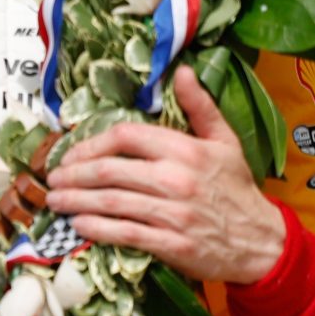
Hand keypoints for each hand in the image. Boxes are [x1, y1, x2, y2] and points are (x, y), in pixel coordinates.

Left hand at [43, 67, 287, 284]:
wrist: (262, 241)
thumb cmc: (237, 188)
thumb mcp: (225, 141)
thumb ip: (200, 106)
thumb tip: (182, 71)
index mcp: (185, 149)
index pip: (125, 136)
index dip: (90, 144)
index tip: (71, 154)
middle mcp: (176, 178)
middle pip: (109, 170)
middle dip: (73, 175)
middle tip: (53, 180)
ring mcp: (173, 213)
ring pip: (110, 202)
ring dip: (76, 202)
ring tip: (55, 201)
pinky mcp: (171, 244)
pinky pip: (124, 233)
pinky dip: (96, 229)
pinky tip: (79, 226)